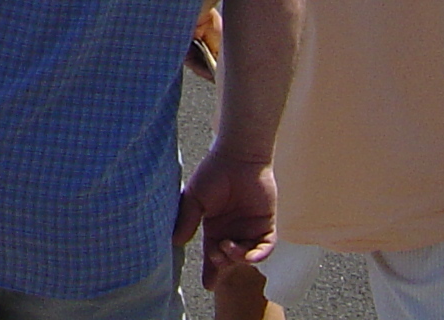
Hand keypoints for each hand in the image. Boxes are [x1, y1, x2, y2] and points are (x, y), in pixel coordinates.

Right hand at [174, 149, 274, 288]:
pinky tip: (246, 254)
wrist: (238, 157)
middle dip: (222, 266)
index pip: (211, 255)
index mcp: (214, 227)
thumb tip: (176, 242)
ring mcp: (250, 230)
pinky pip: (265, 248)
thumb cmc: (213, 173)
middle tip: (215, 259)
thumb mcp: (194, 198)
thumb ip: (187, 220)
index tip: (207, 286)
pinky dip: (257, 255)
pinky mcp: (267, 225)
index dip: (210, 271)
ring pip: (246, 257)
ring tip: (226, 247)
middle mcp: (232, 232)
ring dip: (237, 258)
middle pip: (229, 260)